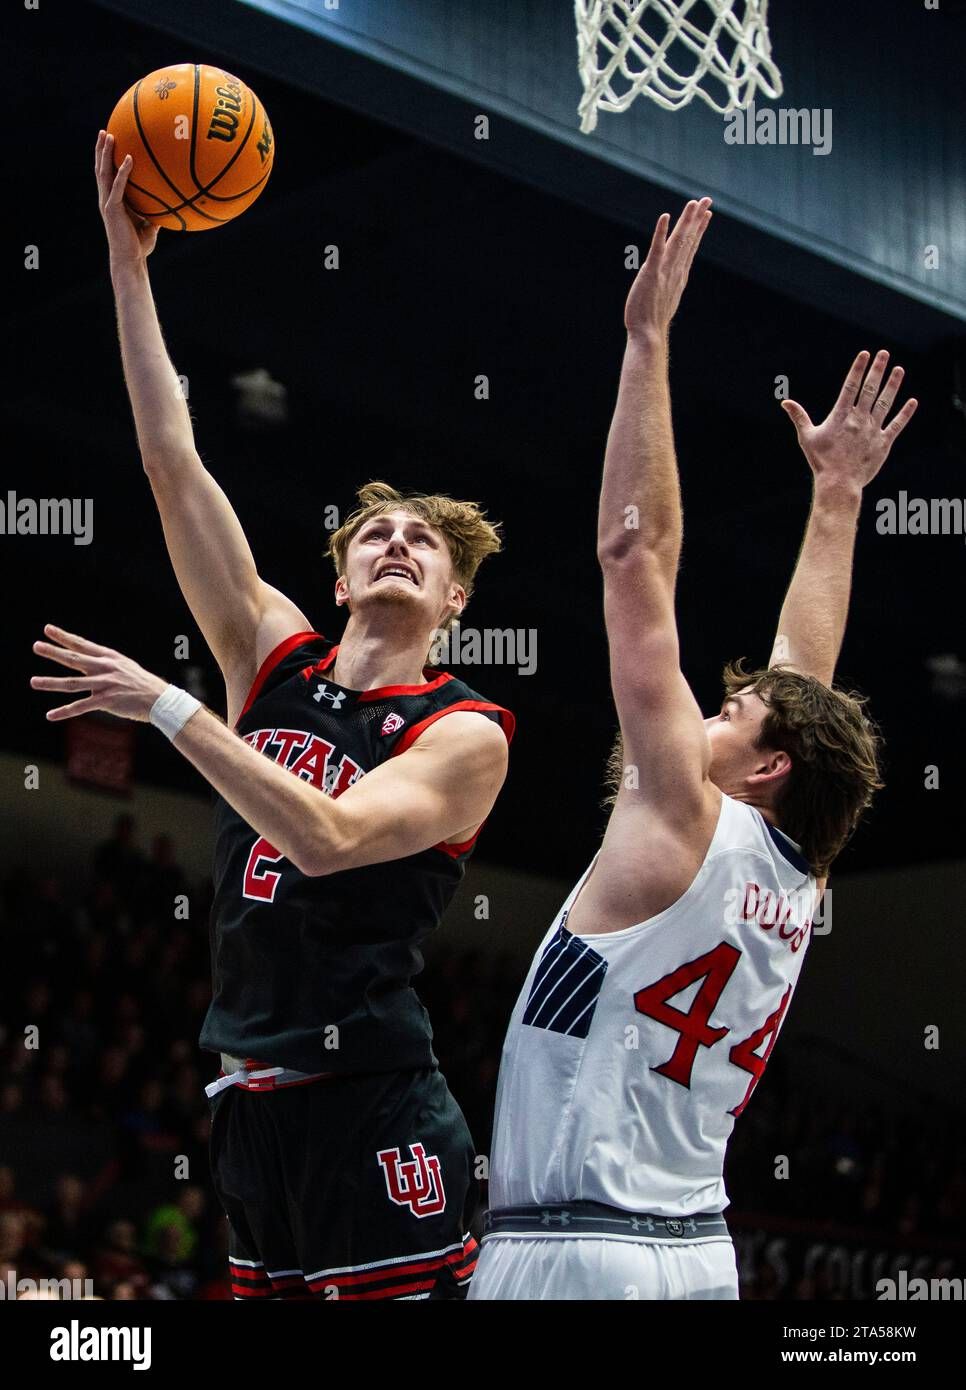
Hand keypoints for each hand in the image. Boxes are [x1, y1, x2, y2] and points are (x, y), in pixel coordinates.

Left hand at [30, 624, 166, 722]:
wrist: (160, 700)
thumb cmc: (142, 684)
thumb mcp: (124, 666)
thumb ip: (105, 664)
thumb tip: (87, 662)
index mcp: (109, 658)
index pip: (82, 645)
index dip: (64, 637)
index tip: (47, 629)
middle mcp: (105, 668)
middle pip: (74, 659)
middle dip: (53, 652)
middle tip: (36, 646)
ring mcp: (105, 685)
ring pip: (72, 683)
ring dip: (51, 683)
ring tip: (33, 681)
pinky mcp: (107, 701)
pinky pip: (81, 706)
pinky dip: (64, 711)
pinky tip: (50, 715)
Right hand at [95, 130, 158, 265]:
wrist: (130, 260)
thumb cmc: (139, 246)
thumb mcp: (150, 226)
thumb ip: (155, 212)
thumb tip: (171, 204)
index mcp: (113, 200)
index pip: (107, 175)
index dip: (106, 159)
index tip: (110, 143)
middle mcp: (106, 198)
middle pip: (100, 168)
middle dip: (101, 149)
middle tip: (104, 131)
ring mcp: (107, 202)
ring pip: (103, 172)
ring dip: (105, 153)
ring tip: (108, 135)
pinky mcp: (112, 208)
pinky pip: (118, 186)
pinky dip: (123, 171)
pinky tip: (129, 158)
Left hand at [624, 198, 712, 341]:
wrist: (648, 334)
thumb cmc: (653, 320)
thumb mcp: (666, 298)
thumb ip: (670, 285)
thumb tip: (673, 281)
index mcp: (679, 274)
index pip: (691, 247)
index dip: (699, 229)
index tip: (707, 214)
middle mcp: (675, 270)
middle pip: (689, 239)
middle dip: (697, 218)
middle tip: (707, 199)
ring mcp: (665, 271)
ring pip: (678, 240)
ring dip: (686, 220)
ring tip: (693, 203)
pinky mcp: (651, 272)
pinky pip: (657, 249)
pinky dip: (661, 232)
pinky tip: (665, 217)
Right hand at [782, 350, 917, 493]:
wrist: (839, 483)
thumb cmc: (821, 461)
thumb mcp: (806, 437)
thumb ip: (799, 417)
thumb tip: (785, 402)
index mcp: (841, 416)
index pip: (851, 387)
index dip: (858, 369)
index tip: (865, 354)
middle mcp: (859, 420)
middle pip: (870, 389)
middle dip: (877, 370)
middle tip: (884, 353)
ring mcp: (873, 430)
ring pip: (885, 403)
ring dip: (892, 385)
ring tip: (899, 369)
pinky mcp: (883, 443)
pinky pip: (896, 425)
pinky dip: (905, 413)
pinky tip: (912, 401)